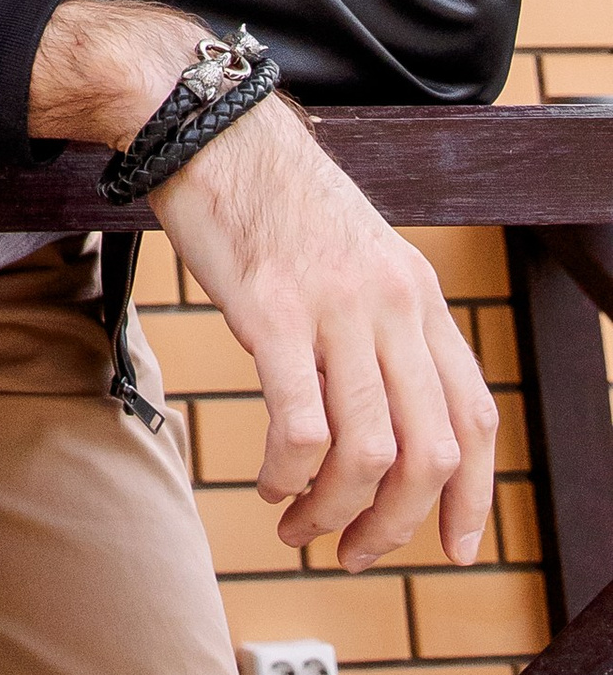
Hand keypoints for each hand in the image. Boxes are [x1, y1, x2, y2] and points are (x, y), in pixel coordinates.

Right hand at [31, 1, 494, 571]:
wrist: (199, 122)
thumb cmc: (263, 194)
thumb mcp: (350, 256)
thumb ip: (377, 324)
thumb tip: (382, 416)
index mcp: (418, 293)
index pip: (474, 416)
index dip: (473, 496)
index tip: (452, 547)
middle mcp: (392, 302)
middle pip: (429, 451)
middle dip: (395, 524)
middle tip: (351, 552)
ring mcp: (336, 306)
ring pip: (369, 452)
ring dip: (335, 513)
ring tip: (297, 524)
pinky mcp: (273, 311)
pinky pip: (302, 427)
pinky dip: (290, 475)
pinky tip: (268, 482)